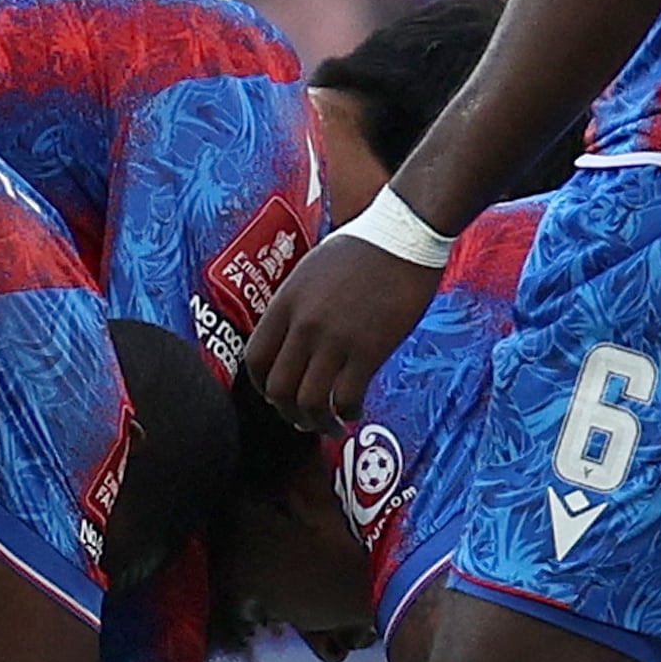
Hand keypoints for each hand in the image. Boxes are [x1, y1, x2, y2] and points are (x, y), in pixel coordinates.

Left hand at [238, 226, 448, 428]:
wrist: (405, 236)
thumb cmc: (362, 248)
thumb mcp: (312, 270)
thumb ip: (297, 305)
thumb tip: (292, 339)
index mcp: (285, 302)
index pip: (256, 357)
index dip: (262, 385)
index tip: (274, 395)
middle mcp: (304, 324)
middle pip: (279, 387)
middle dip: (287, 412)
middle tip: (302, 419)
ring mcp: (335, 339)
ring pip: (310, 401)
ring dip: (317, 422)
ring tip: (329, 426)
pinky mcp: (369, 350)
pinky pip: (346, 398)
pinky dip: (347, 413)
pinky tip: (354, 412)